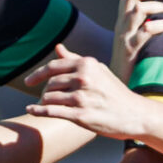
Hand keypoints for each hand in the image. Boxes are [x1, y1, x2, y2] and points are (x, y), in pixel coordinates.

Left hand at [20, 46, 154, 141]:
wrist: (134, 114)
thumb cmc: (114, 92)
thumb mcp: (98, 71)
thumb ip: (75, 60)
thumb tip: (57, 47)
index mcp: (87, 65)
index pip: (53, 67)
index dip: (37, 75)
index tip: (28, 82)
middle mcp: (84, 78)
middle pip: (50, 84)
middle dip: (46, 92)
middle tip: (48, 99)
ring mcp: (82, 97)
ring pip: (48, 97)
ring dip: (43, 102)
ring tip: (46, 106)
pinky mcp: (80, 116)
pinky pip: (51, 111)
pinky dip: (37, 110)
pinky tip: (31, 110)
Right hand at [112, 0, 162, 80]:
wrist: (117, 85)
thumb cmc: (129, 64)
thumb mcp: (130, 41)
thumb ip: (140, 26)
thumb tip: (160, 14)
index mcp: (121, 21)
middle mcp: (120, 25)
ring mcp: (124, 36)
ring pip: (139, 9)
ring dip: (160, 6)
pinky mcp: (131, 49)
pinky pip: (148, 30)